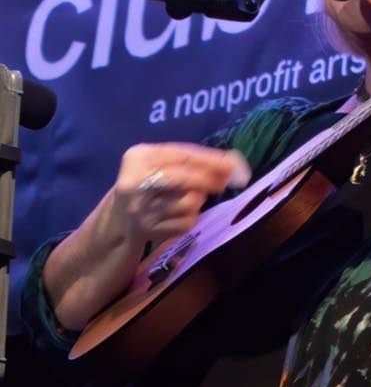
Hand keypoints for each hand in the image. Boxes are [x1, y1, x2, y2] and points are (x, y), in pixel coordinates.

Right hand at [109, 142, 250, 243]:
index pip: (181, 155)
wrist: (121, 217)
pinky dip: (192, 216)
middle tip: (224, 182)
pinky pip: (186, 222)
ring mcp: (141, 209)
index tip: (232, 164)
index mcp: (138, 157)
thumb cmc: (151, 181)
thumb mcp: (162, 161)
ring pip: (189, 202)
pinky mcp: (150, 230)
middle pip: (183, 179)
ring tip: (192, 196)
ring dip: (198, 199)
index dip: (210, 160)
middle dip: (208, 180)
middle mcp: (134, 183)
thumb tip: (233, 164)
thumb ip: (194, 158)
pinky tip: (183, 213)